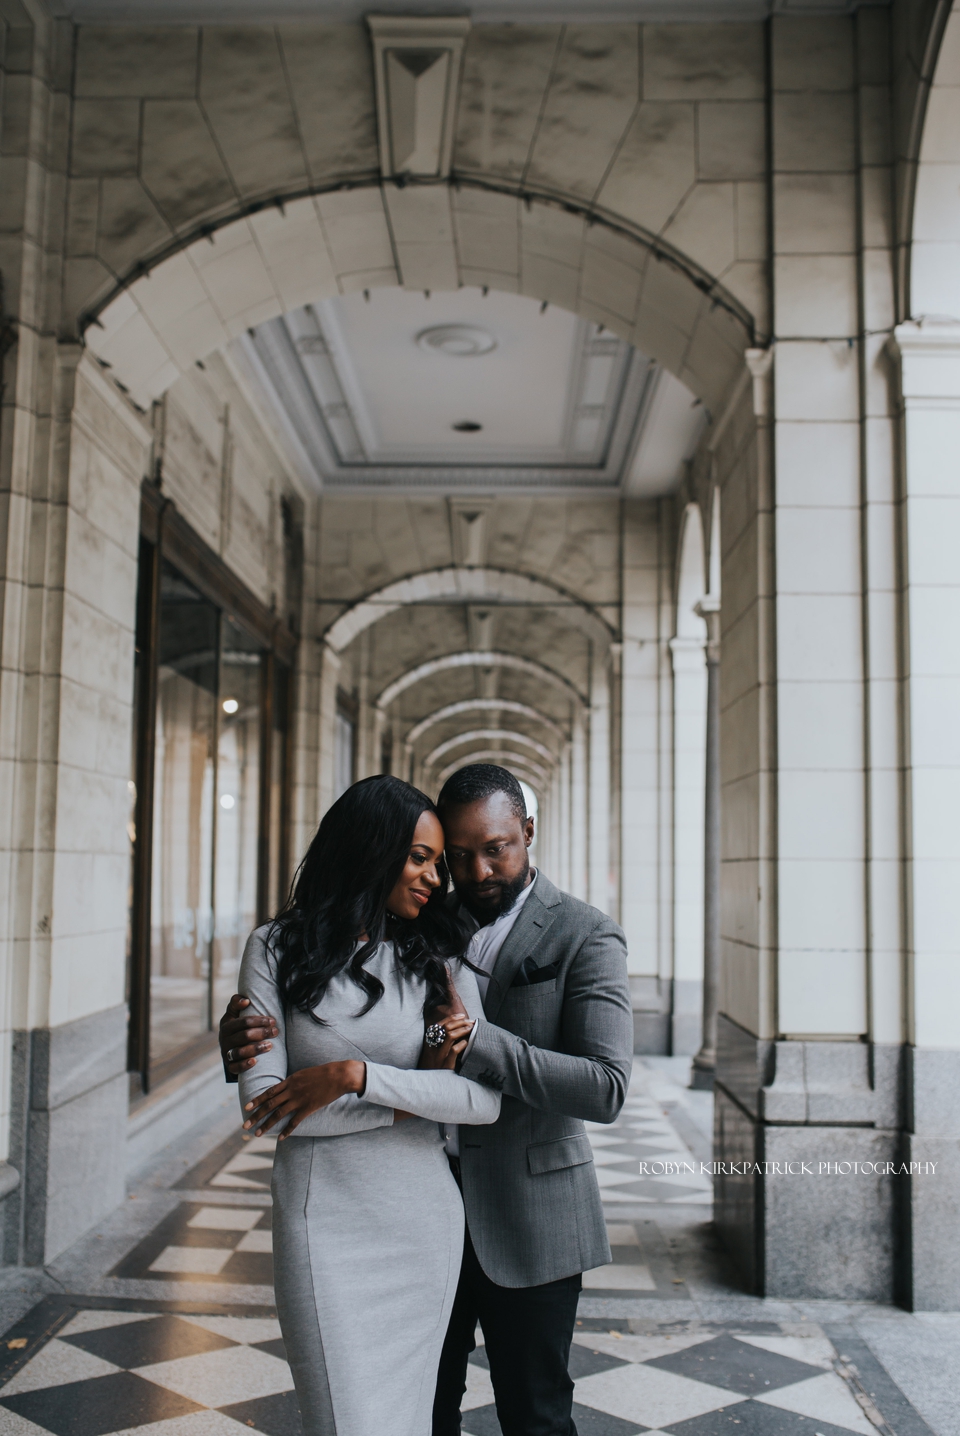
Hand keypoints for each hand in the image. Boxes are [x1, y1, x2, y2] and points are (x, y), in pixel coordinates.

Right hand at [220, 994, 278, 1074]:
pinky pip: (235, 1068)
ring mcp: (226, 1054)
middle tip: (275, 1032)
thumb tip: (246, 1000)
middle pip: (244, 1036)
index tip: (272, 1021)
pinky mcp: (230, 1066)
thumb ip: (236, 1003)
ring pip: (239, 1052)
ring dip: (256, 1048)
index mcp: (226, 1026)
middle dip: (262, 1033)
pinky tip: (255, 1061)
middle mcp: (224, 1040)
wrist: (231, 1047)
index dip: (259, 1021)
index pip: (243, 1022)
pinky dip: (244, 1065)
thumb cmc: (237, 1027)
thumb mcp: (233, 1014)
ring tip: (270, 1045)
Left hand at [243, 1060, 364, 1137]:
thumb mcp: (304, 1073)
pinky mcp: (309, 1107)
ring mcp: (300, 1099)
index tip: (246, 1107)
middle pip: (269, 1104)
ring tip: (257, 1133)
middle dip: (256, 1115)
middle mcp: (292, 1090)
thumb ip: (293, 1081)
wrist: (339, 1075)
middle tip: (245, 1125)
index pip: (269, 1092)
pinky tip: (280, 1137)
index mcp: (290, 1080)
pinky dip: (287, 1130)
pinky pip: (295, 1121)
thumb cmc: (323, 1073)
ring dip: (267, 1125)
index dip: (256, 1100)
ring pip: (278, 1114)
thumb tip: (285, 1087)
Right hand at [420, 1011, 475, 1070]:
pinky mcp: (446, 1065)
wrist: (436, 1086)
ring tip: (471, 1029)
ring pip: (449, 1036)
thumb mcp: (440, 1054)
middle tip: (470, 1022)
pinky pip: (454, 1050)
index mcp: (431, 1044)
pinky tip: (468, 1042)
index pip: (439, 1025)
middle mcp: (433, 1049)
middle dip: (459, 1022)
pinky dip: (463, 1044)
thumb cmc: (441, 1069)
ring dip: (462, 1030)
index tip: (462, 1016)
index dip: (451, 1018)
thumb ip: (445, 1043)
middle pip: (445, 1028)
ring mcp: (439, 1057)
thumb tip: (460, 1029)